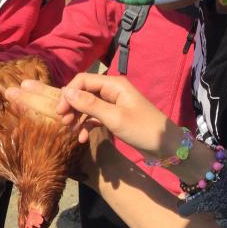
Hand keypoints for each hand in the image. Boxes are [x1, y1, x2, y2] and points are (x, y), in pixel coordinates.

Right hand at [7, 74, 181, 156]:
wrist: (166, 147)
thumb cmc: (142, 129)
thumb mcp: (114, 117)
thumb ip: (89, 104)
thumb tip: (65, 92)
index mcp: (114, 85)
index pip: (83, 80)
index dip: (69, 93)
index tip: (60, 111)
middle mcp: (112, 90)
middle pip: (84, 92)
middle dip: (72, 105)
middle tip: (63, 122)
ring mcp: (113, 104)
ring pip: (88, 105)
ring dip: (78, 117)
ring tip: (70, 131)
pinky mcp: (115, 116)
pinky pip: (95, 117)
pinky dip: (87, 125)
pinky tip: (82, 138)